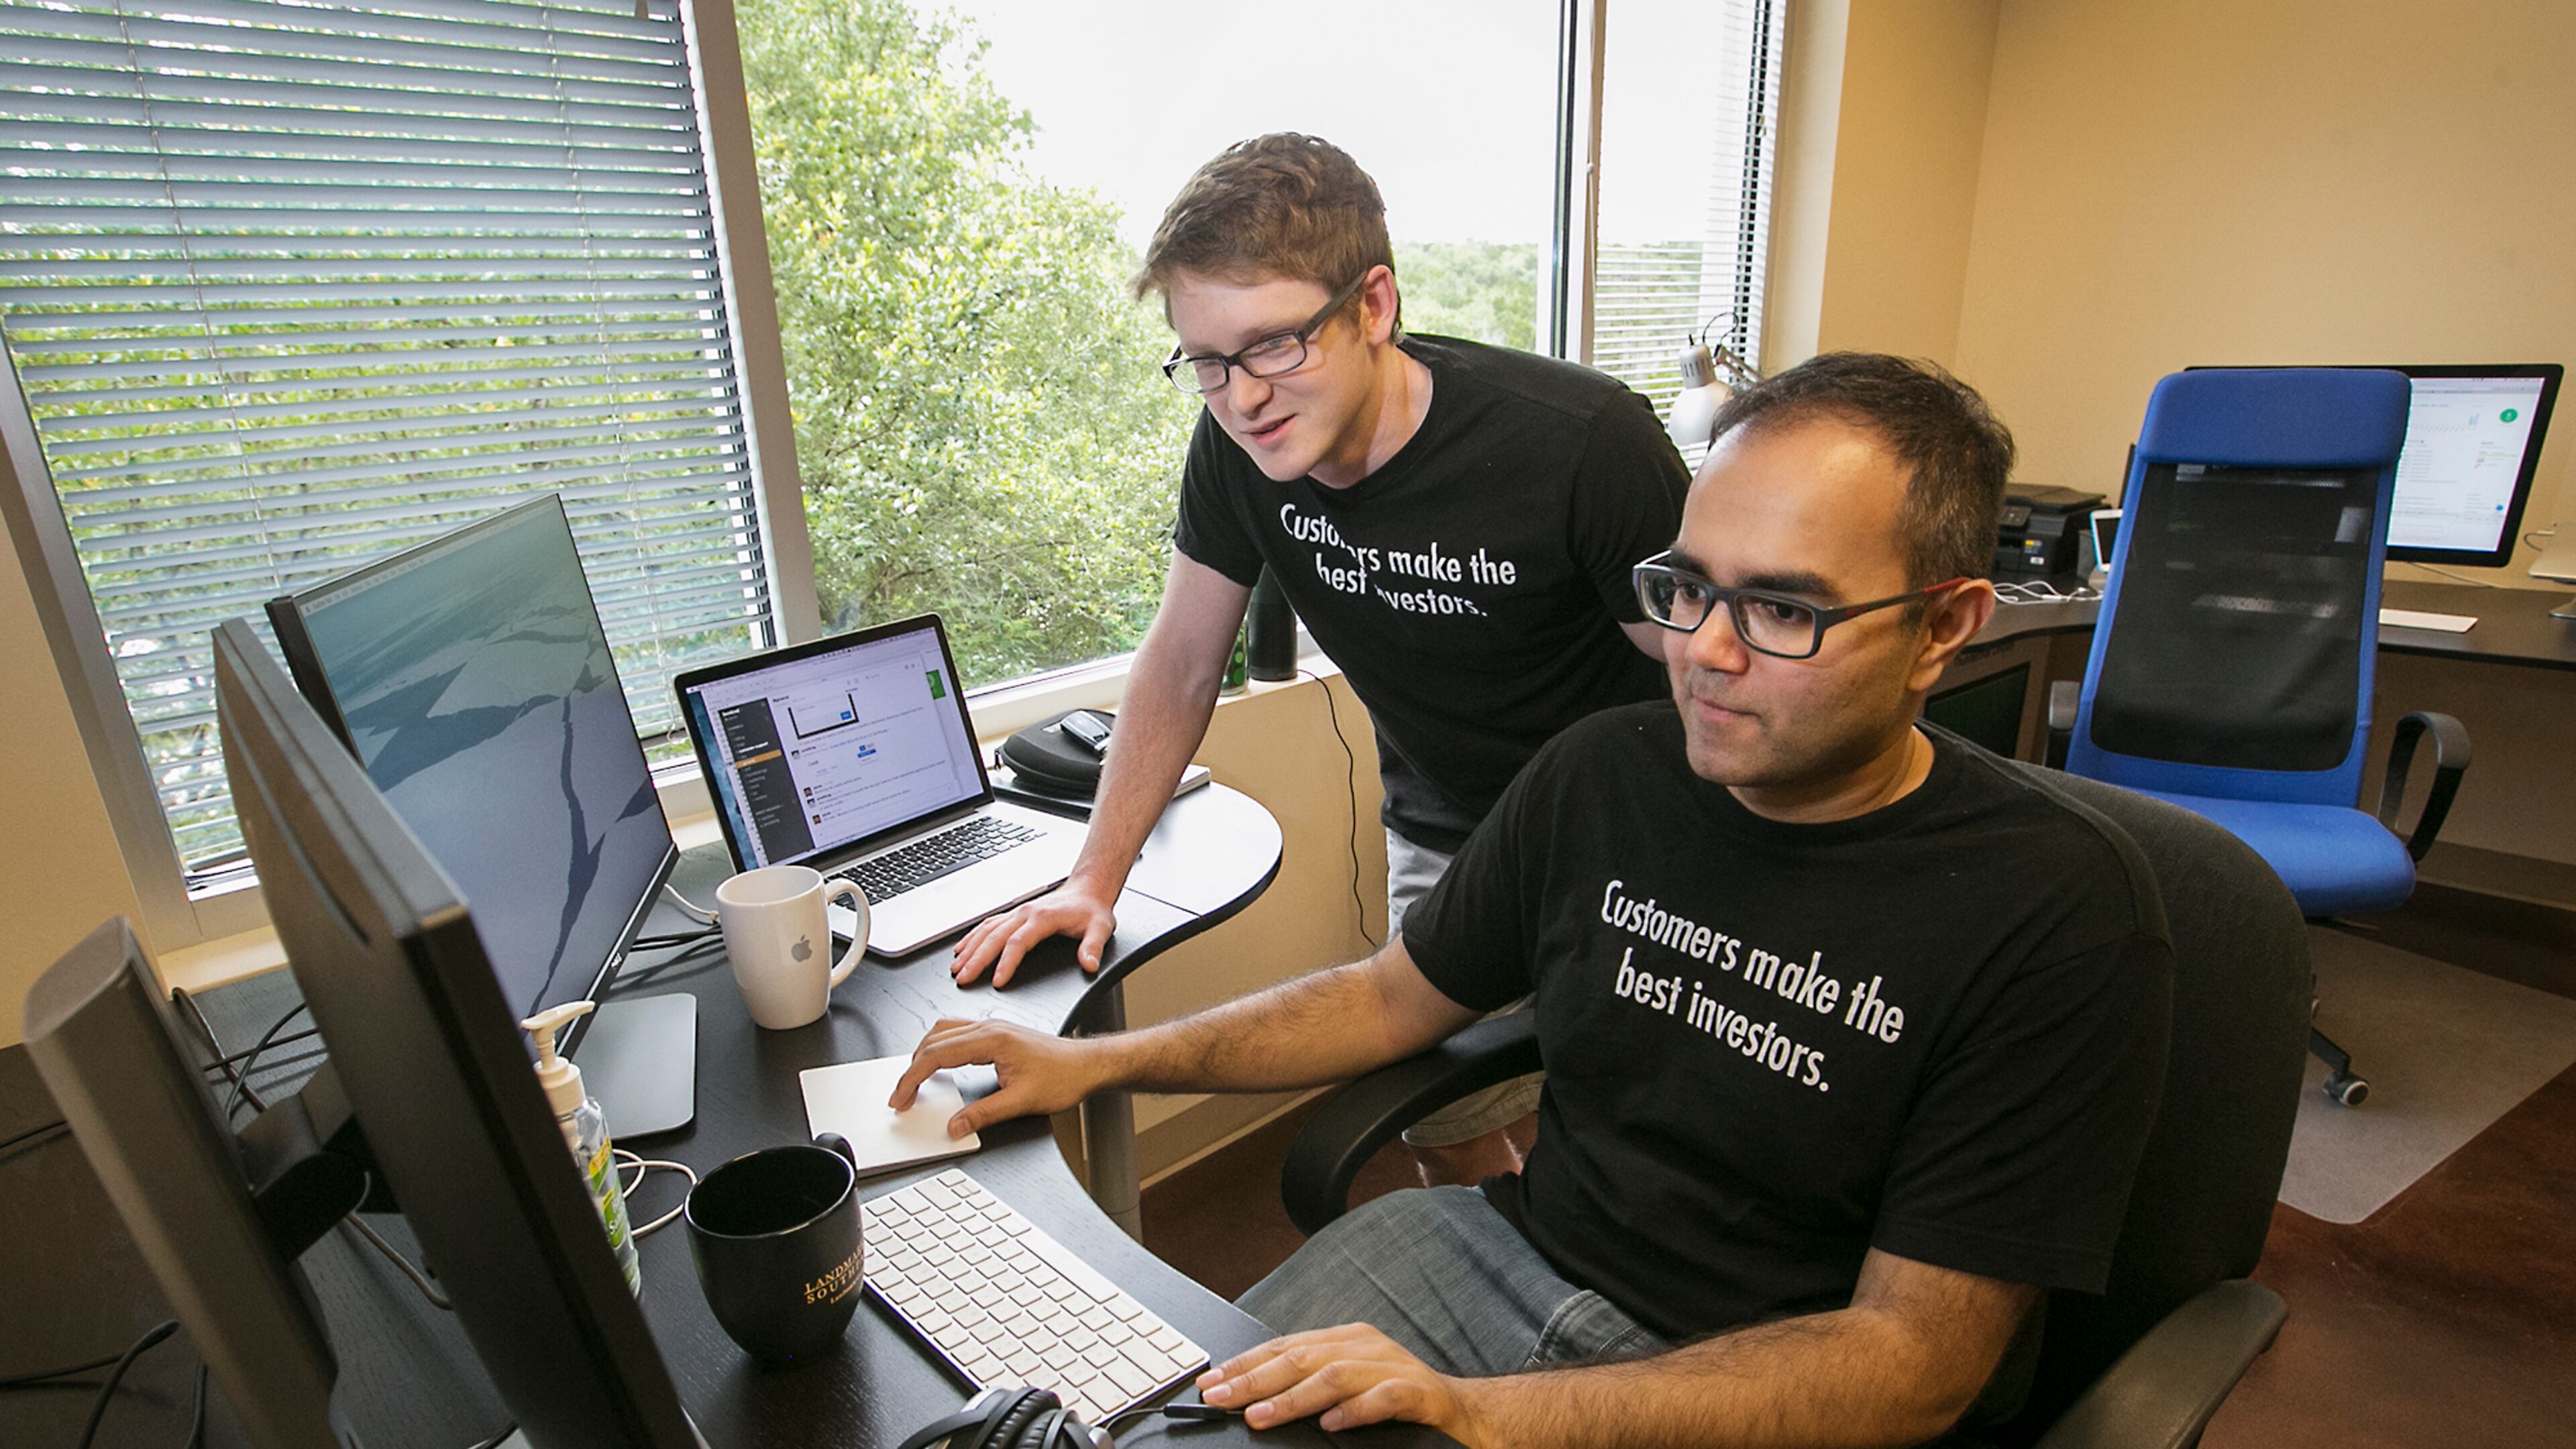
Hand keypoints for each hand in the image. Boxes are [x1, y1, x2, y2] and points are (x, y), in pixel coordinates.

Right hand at [888, 1017, 1107, 1138]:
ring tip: (914, 1081)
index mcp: (991, 1040)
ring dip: (923, 1054)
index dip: (911, 1078)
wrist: (1087, 1065)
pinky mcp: (997, 1034)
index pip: (936, 1055)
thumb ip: (984, 1114)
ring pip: (943, 1032)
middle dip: (911, 1068)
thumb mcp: (1022, 1102)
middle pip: (934, 1041)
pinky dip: (939, 1049)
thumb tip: (955, 1126)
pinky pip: (957, 1033)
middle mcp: (989, 1028)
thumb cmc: (1063, 1076)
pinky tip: (940, 1065)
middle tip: (901, 1096)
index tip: (900, 1097)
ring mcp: (992, 1028)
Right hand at [949, 882, 1115, 987]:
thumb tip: (1089, 965)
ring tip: (956, 967)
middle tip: (963, 978)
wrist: (1087, 889)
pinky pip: (988, 924)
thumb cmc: (1091, 910)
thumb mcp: (1100, 928)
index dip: (1006, 963)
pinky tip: (962, 948)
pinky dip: (972, 937)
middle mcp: (1025, 913)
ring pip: (986, 930)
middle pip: (994, 937)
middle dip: (976, 959)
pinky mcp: (1014, 914)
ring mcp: (1017, 912)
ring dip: (970, 948)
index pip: (1018, 943)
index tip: (996, 981)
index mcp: (1042, 918)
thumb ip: (1093, 947)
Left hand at [1196, 1324, 1478, 1440]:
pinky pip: (1383, 1399)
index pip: (1285, 1346)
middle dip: (1256, 1379)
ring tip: (1261, 1414)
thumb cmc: (1398, 1398)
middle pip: (1302, 1358)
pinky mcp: (1417, 1392)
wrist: (1462, 1409)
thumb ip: (1310, 1383)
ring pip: (1335, 1376)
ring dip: (1293, 1398)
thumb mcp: (1350, 1383)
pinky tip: (1331, 1423)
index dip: (1246, 1364)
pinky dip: (1355, 1410)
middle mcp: (1366, 1346)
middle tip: (1222, 1399)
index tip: (1213, 1382)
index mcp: (1345, 1339)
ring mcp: (1392, 1366)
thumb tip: (1252, 1399)